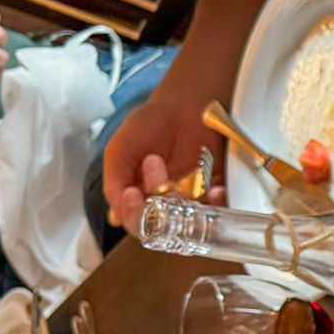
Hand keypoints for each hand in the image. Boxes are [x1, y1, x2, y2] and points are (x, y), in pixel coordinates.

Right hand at [102, 92, 224, 232]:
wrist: (184, 105)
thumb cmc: (150, 125)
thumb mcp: (121, 149)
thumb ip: (115, 180)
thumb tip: (116, 214)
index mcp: (137, 198)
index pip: (133, 221)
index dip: (133, 214)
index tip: (132, 193)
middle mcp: (163, 204)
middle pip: (161, 227)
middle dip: (158, 208)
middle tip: (158, 182)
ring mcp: (190, 201)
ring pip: (189, 221)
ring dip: (186, 206)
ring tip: (182, 180)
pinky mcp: (214, 193)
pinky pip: (219, 210)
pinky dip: (217, 204)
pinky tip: (213, 190)